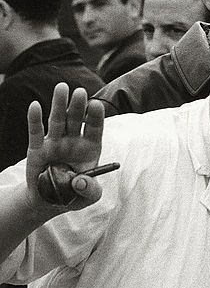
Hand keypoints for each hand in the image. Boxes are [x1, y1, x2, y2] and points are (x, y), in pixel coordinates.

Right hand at [25, 84, 105, 210]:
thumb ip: (90, 190)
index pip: (94, 128)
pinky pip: (36, 132)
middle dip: (78, 106)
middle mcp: (73, 141)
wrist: (50, 201)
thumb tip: (79, 182)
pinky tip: (36, 105)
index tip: (96, 105)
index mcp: (90, 148)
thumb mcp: (89, 197)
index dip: (95, 117)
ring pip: (57, 121)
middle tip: (80, 91)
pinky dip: (35, 119)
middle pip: (76, 120)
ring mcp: (55, 143)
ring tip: (62, 87)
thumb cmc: (74, 195)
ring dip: (59, 104)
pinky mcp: (36, 149)